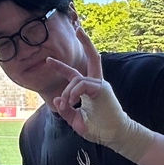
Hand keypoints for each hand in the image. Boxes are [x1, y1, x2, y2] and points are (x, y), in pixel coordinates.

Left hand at [44, 27, 153, 161]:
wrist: (116, 136)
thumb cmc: (99, 129)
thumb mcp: (76, 120)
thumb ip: (66, 110)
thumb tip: (57, 99)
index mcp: (89, 89)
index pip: (75, 73)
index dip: (61, 66)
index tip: (48, 60)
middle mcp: (96, 84)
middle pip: (93, 57)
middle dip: (86, 41)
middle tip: (77, 28)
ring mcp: (101, 85)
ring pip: (77, 78)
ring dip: (68, 91)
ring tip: (68, 105)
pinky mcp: (103, 90)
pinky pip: (83, 84)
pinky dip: (74, 92)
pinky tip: (72, 102)